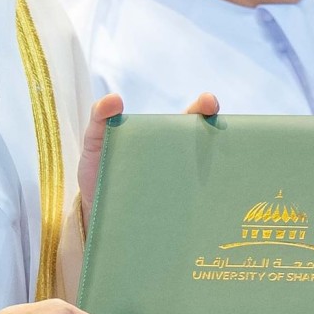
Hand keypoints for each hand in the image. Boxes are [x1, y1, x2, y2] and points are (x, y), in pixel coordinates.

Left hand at [77, 92, 217, 227]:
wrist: (90, 213)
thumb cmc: (97, 171)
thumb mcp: (94, 142)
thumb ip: (99, 117)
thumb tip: (114, 98)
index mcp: (163, 138)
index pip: (191, 118)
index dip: (205, 108)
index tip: (210, 103)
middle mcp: (178, 161)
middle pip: (208, 147)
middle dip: (223, 139)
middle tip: (223, 138)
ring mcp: (180, 187)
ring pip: (208, 179)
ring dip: (217, 179)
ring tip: (218, 179)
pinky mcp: (176, 212)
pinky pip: (195, 209)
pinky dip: (204, 210)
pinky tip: (206, 214)